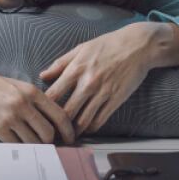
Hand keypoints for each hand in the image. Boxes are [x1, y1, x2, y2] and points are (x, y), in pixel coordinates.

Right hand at [0, 63, 75, 144]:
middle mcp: (24, 104)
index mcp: (31, 92)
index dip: (68, 129)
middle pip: (48, 132)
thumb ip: (33, 100)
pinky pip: (16, 144)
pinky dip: (18, 146)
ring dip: (35, 146)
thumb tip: (49, 119)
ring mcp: (11, 117)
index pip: (59, 114)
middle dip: (51, 142)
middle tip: (50, 145)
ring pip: (33, 141)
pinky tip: (16, 142)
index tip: (70, 137)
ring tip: (32, 144)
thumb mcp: (16, 85)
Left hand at [40, 22, 178, 135]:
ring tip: (68, 134)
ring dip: (74, 130)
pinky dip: (91, 127)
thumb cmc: (107, 45)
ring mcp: (102, 93)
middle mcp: (87, 83)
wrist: (136, 46)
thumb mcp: (80, 49)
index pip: (53, 95)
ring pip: (83, 121)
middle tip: (53, 130)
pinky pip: (100, 120)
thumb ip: (60, 64)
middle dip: (58, 124)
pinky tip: (86, 128)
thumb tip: (42, 75)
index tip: (41, 114)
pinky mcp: (115, 100)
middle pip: (66, 112)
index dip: (44, 108)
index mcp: (75, 69)